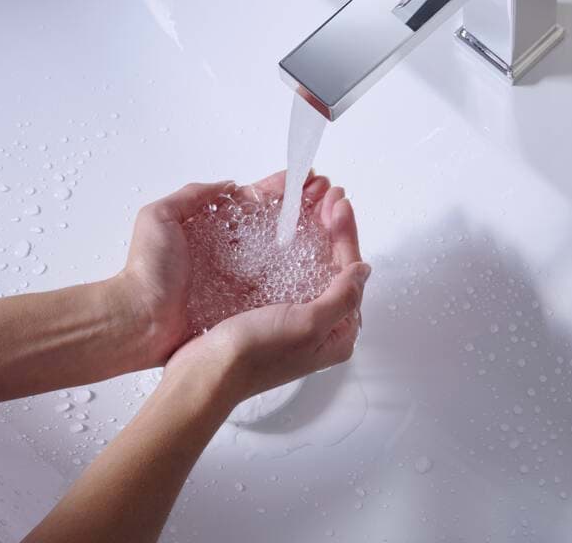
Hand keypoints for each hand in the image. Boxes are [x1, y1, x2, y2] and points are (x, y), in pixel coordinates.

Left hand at [113, 172, 342, 366]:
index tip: (307, 180)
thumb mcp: (158, 218)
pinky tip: (321, 262)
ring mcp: (241, 279)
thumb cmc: (146, 272)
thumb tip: (229, 186)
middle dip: (305, 209)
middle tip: (331, 198)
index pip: (256, 202)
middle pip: (276, 226)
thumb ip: (191, 195)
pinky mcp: (245, 303)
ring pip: (283, 254)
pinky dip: (301, 273)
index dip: (282, 190)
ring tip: (335, 221)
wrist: (140, 322)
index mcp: (215, 229)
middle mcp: (233, 253)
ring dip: (309, 236)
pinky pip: (279, 286)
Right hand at [161, 175, 366, 407]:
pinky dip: (298, 250)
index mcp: (338, 335)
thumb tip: (363, 270)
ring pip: (317, 268)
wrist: (207, 374)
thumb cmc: (254, 353)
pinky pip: (295, 275)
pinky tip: (292, 234)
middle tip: (330, 197)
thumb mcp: (308, 324)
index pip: (351, 273)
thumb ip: (342, 297)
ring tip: (316, 207)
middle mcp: (323, 329)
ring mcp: (299, 322)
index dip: (346, 234)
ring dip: (319, 236)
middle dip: (335, 230)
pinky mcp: (274, 316)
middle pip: (337, 268)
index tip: (340, 204)